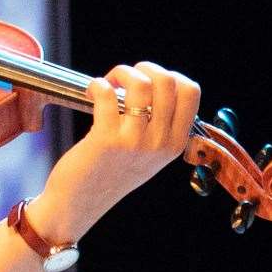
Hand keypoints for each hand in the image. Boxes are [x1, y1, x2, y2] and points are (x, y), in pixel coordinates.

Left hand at [32, 61, 200, 240]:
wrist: (80, 202)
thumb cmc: (109, 172)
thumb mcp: (148, 154)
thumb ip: (158, 125)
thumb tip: (152, 83)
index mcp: (175, 143)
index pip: (191, 92)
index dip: (167, 75)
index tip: (146, 81)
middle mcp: (160, 142)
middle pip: (168, 81)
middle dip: (142, 68)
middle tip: (122, 79)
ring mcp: (135, 142)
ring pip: (141, 84)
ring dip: (119, 74)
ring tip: (106, 84)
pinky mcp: (107, 140)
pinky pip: (107, 95)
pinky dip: (97, 85)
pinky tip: (90, 92)